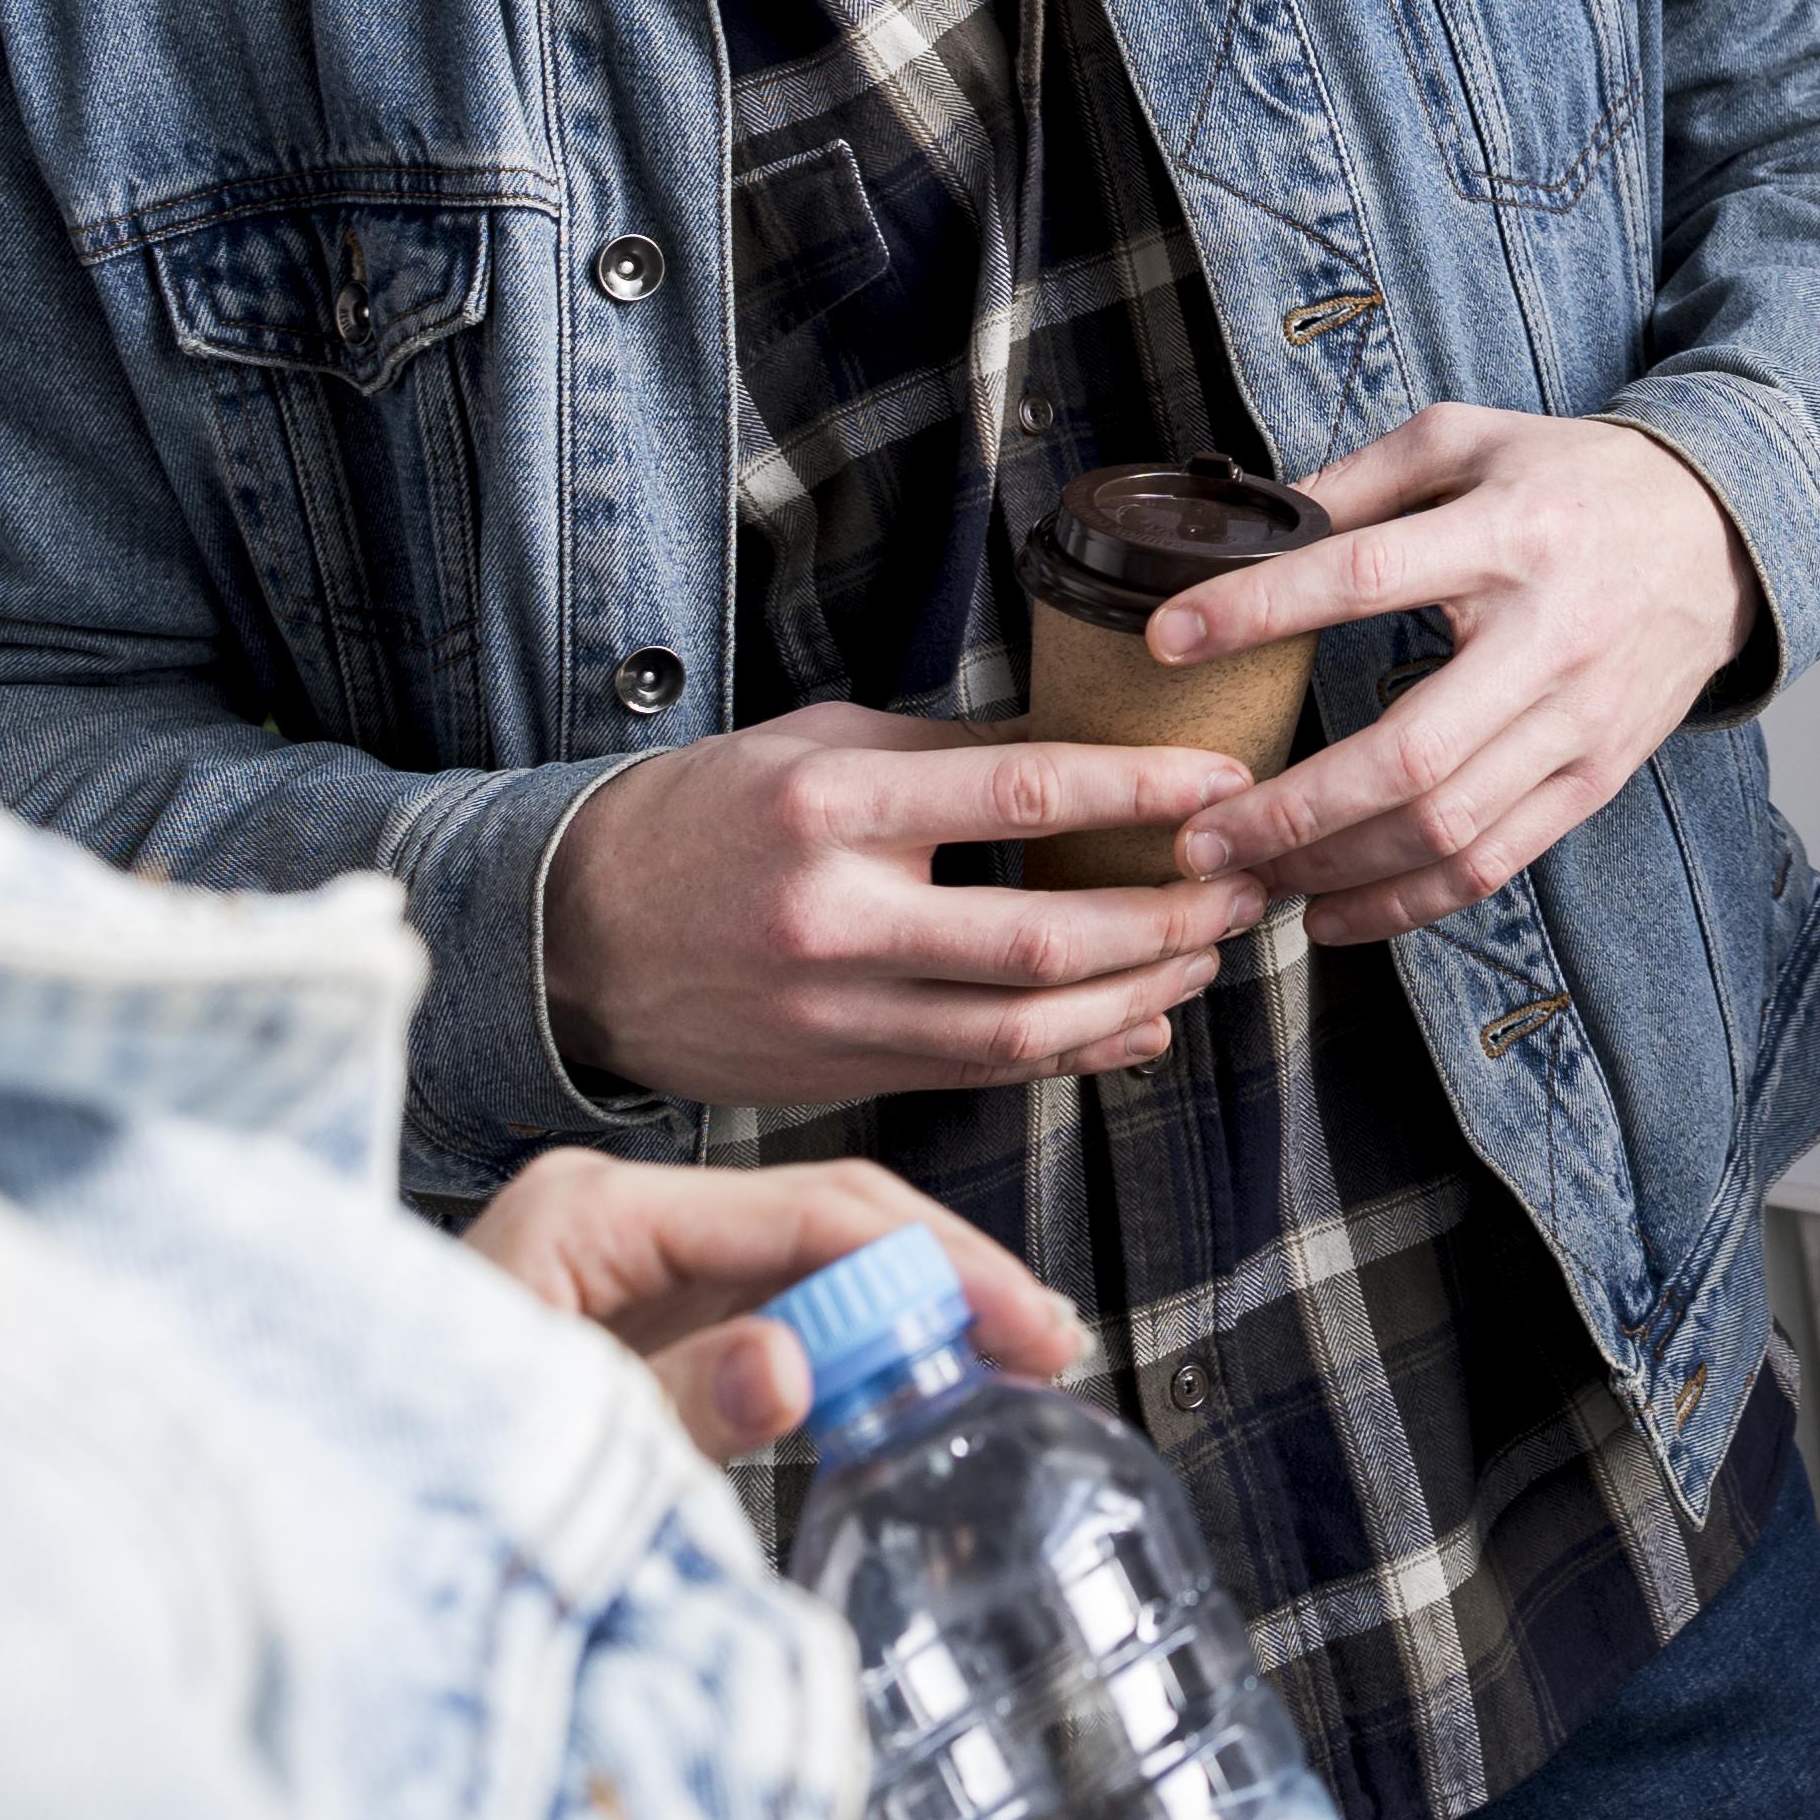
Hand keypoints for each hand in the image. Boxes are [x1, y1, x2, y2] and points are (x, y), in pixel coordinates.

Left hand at [462, 1147, 1079, 1464]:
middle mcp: (622, 1217)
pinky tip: (913, 1384)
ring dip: (907, 1318)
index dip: (929, 1263)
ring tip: (1008, 1363)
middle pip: (824, 1219)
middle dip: (941, 1279)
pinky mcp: (645, 1323)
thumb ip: (674, 1401)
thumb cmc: (409, 1458)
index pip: (806, 1205)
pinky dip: (849, 1353)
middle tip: (1043, 1344)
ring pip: (811, 1267)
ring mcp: (635, 1267)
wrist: (324, 1511)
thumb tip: (793, 1367)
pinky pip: (773, 1317)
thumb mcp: (550, 1432)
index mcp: (594, 1208)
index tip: (1018, 1323)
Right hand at [542, 702, 1272, 1110]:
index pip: (1021, 796)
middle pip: (1044, 937)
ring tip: (1209, 949)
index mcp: (831, 812)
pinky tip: (1140, 1021)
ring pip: (1026, 1026)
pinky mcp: (839, 1076)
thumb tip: (1084, 743)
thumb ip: (946, 756)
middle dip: (1169, 914)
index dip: (1140, 791)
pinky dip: (1077, 1052)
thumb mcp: (816, 749)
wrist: (573, 936)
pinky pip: (985, 1072)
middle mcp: (837, 922)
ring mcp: (837, 1016)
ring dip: (1140, 990)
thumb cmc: (704, 819)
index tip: (1225, 777)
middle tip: (1245, 881)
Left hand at [1158, 407, 1756, 944]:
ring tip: (1246, 880)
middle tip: (1196, 838)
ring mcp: (1576, 724)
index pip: (1365, 577)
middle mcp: (1546, 642)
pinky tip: (1332, 914)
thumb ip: (1365, 476)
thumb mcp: (1474, 437)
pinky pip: (1493, 864)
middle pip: (1407, 755)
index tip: (1167, 638)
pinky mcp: (1593, 779)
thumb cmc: (1581, 483)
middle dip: (1289, 811)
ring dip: (1333, 871)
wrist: (1723, 538)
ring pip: (1445, 829)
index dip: (1261, 610)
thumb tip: (1257, 517)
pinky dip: (1405, 904)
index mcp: (1508, 536)